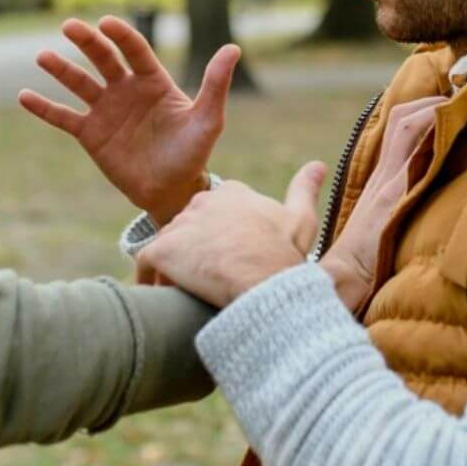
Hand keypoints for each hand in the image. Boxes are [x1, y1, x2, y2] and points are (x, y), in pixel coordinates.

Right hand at [19, 16, 239, 225]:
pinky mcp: (90, 134)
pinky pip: (64, 118)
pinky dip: (44, 108)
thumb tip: (233, 48)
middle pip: (103, 59)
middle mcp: (126, 90)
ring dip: (61, 70)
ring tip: (42, 57)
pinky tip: (23, 95)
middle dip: (87, 42)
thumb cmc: (193, 152)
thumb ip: (215, 85)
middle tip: (70, 26)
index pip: (134, 51)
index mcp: (153, 81)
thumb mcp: (208, 120)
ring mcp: (106, 110)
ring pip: (79, 84)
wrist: (172, 190)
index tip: (106, 23)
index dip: (121, 36)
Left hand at [135, 162, 327, 307]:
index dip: (220, 241)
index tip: (230, 263)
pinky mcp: (160, 249)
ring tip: (189, 295)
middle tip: (209, 283)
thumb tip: (318, 165)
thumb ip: (304, 189)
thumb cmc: (284, 256)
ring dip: (175, 270)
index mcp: (232, 193)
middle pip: (190, 231)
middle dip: (195, 253)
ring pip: (170, 248)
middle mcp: (201, 201)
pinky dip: (153, 283)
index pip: (215, 214)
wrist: (264, 285)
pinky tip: (166, 299)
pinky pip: (148, 267)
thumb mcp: (300, 220)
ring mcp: (179, 224)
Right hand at [317, 96, 444, 311]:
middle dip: (432, 101)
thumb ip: (396, 217)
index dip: (421, 111)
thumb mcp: (383, 234)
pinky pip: (412, 152)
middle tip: (461, 95)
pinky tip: (450, 122)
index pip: (396, 132)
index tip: (448, 103)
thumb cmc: (359, 270)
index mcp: (380, 183)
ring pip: (407, 127)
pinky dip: (430, 130)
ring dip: (434, 109)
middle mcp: (382, 177)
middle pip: (401, 119)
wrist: (338, 286)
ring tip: (461, 100)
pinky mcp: (391, 198)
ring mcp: (386, 185)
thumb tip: (417, 213)